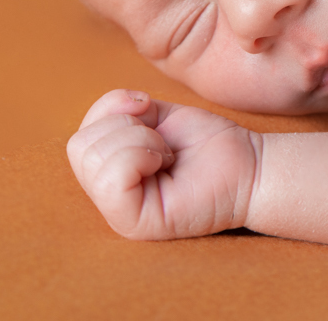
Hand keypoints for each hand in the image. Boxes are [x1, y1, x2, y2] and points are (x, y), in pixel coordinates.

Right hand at [67, 90, 259, 239]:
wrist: (248, 165)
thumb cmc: (207, 143)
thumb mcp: (156, 116)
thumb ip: (122, 110)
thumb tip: (122, 104)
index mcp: (107, 172)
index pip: (80, 135)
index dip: (114, 109)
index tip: (151, 113)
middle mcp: (106, 196)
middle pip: (78, 146)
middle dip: (126, 125)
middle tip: (163, 142)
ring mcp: (117, 213)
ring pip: (91, 157)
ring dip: (140, 139)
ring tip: (167, 154)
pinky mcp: (133, 223)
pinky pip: (111, 178)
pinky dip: (140, 155)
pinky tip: (167, 163)